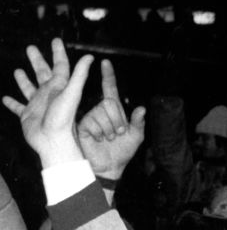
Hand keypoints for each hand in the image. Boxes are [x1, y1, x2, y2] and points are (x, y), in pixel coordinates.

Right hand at [3, 38, 92, 165]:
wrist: (53, 142)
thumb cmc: (64, 119)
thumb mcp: (72, 93)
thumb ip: (80, 75)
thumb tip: (90, 57)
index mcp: (60, 87)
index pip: (60, 66)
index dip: (58, 53)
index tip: (56, 40)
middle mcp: (49, 94)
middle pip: (42, 73)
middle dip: (37, 60)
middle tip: (30, 48)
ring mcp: (38, 105)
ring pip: (29, 88)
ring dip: (24, 80)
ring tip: (18, 70)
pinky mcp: (28, 116)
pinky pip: (18, 107)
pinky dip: (12, 103)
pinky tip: (4, 98)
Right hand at [76, 59, 145, 180]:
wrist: (110, 167)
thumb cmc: (121, 152)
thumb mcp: (136, 137)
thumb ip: (139, 122)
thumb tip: (141, 108)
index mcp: (114, 111)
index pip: (110, 89)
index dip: (108, 76)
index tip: (105, 62)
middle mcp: (101, 111)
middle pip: (109, 102)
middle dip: (118, 120)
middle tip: (117, 133)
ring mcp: (91, 117)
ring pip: (102, 112)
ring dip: (109, 129)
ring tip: (107, 138)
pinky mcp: (83, 125)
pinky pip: (94, 122)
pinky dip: (100, 133)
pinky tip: (98, 139)